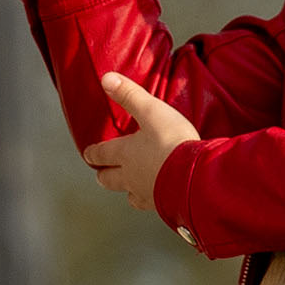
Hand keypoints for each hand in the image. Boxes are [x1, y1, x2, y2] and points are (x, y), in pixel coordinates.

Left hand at [82, 73, 201, 212]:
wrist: (195, 177)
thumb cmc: (172, 142)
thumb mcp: (151, 111)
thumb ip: (129, 95)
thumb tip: (106, 78)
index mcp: (125, 154)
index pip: (101, 154)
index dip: (93, 153)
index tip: (88, 154)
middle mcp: (131, 177)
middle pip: (109, 180)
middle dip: (104, 175)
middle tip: (102, 174)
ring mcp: (147, 194)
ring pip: (130, 195)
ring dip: (127, 190)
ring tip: (131, 187)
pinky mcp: (164, 206)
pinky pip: (152, 204)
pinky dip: (152, 200)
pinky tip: (159, 197)